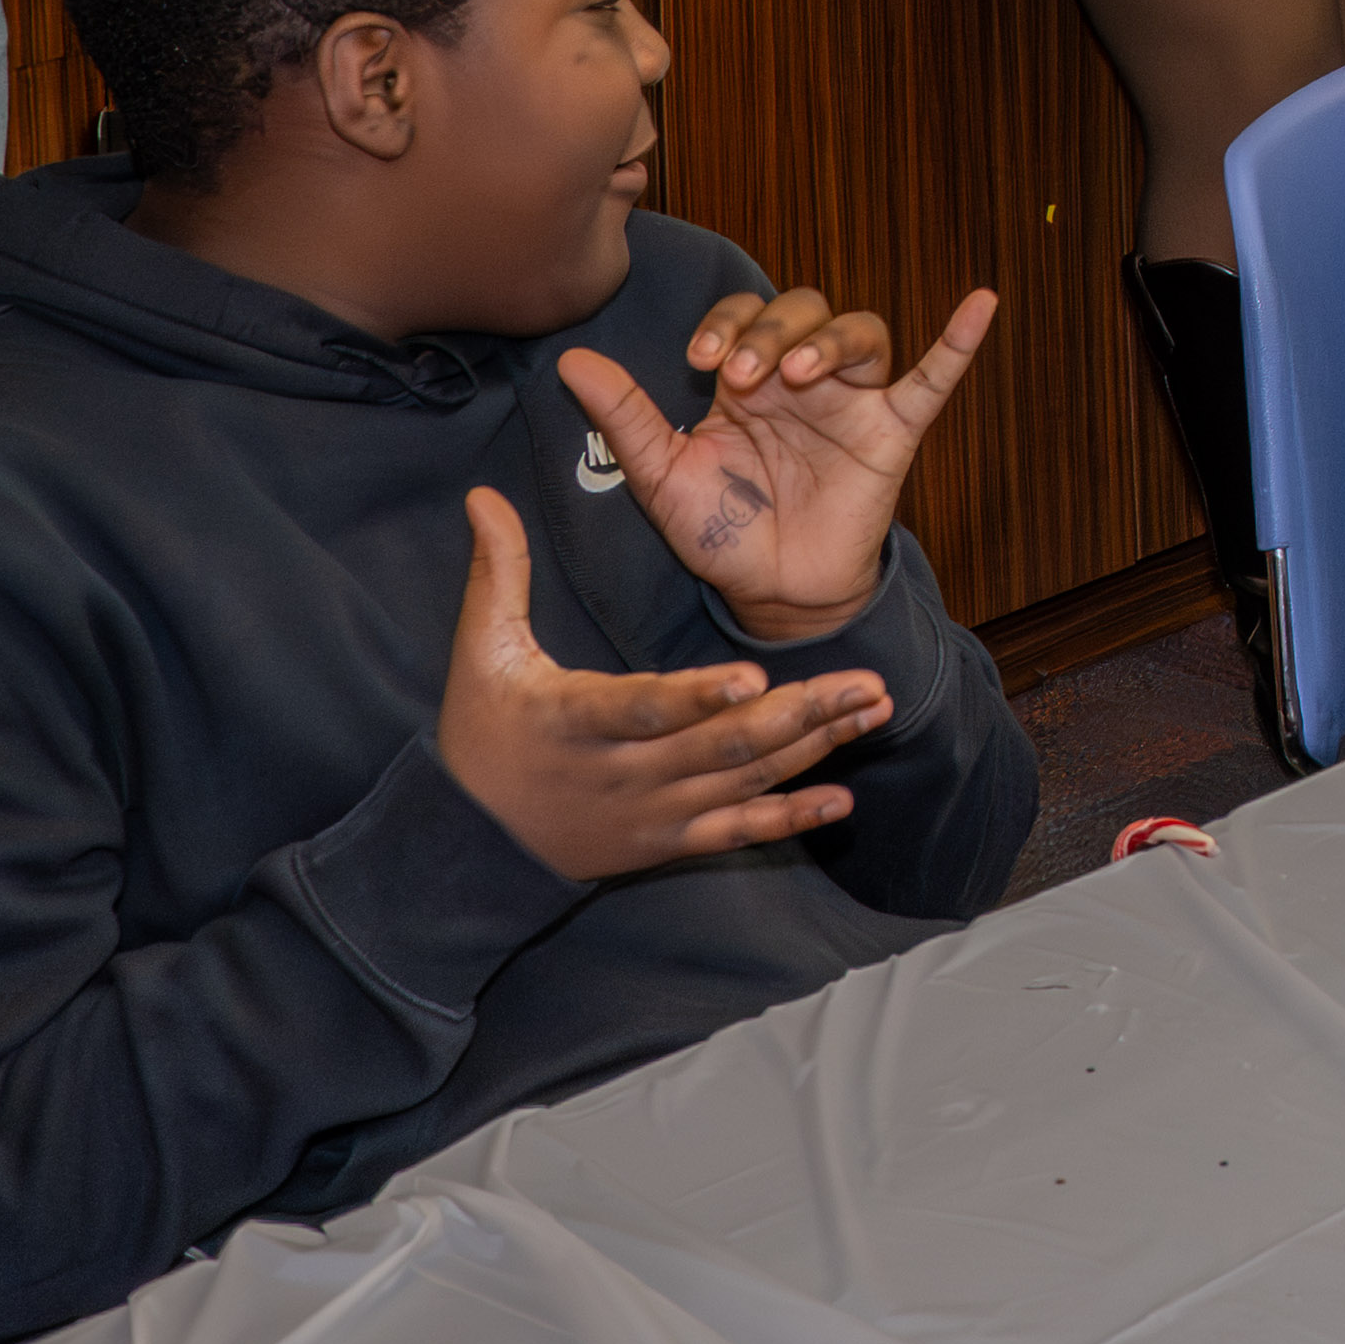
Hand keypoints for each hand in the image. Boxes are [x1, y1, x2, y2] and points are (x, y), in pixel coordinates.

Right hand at [431, 484, 899, 885]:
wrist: (472, 848)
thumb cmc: (481, 736)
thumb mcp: (481, 652)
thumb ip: (498, 572)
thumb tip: (483, 494)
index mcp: (578, 721)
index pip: (646, 706)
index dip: (698, 695)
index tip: (752, 676)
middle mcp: (626, 773)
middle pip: (721, 745)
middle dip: (799, 713)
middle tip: (866, 682)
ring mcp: (653, 813)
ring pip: (742, 781)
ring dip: (812, 747)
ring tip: (872, 710)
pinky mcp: (667, 842)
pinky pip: (735, 832)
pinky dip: (789, 817)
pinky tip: (842, 798)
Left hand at [561, 287, 996, 651]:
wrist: (771, 596)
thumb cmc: (719, 532)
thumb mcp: (663, 475)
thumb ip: (626, 416)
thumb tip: (571, 359)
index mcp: (746, 379)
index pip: (743, 317)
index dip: (726, 325)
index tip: (701, 364)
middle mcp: (801, 379)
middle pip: (802, 309)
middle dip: (771, 330)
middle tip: (745, 373)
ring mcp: (851, 402)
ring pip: (858, 331)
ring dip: (828, 340)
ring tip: (796, 374)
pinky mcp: (892, 434)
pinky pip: (933, 380)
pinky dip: (958, 341)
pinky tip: (981, 303)